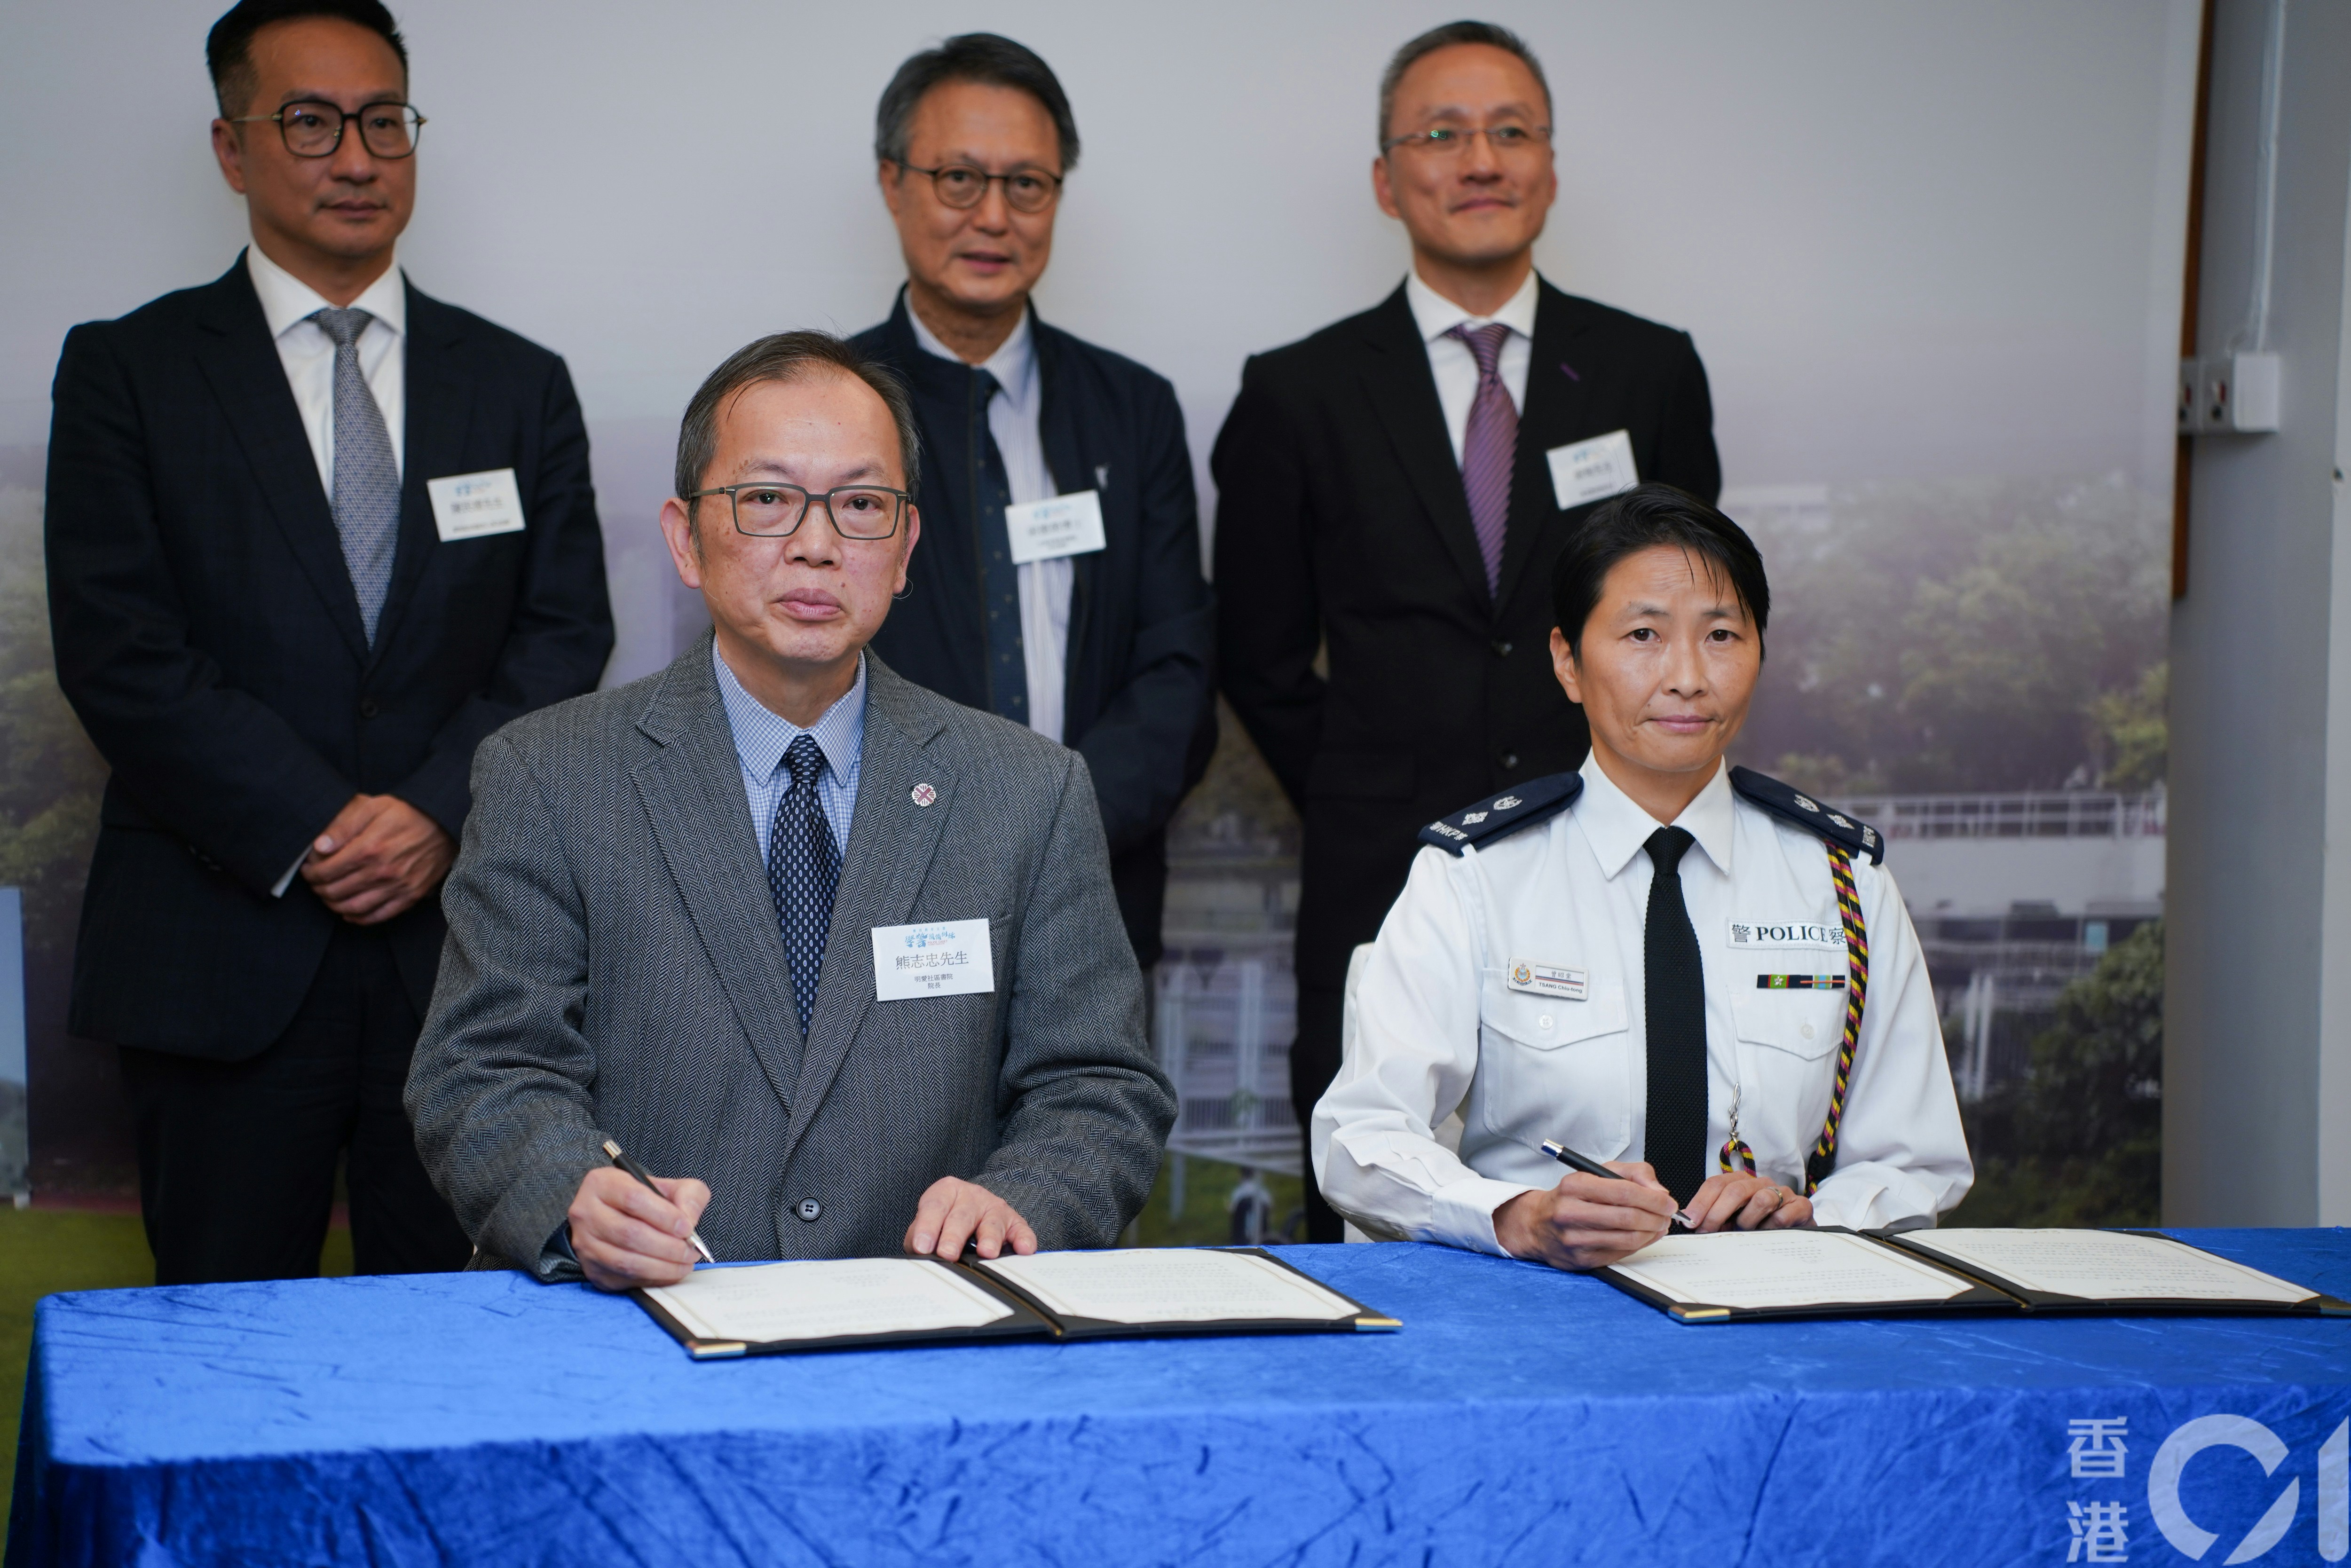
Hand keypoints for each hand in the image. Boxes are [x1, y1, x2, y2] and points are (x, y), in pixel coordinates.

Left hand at [300, 793, 455, 923]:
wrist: (444, 823)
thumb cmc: (407, 813)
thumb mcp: (374, 807)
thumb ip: (344, 826)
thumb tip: (319, 847)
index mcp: (369, 848)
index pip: (327, 871)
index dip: (311, 873)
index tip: (308, 869)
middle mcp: (381, 871)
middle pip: (336, 891)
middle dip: (318, 889)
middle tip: (315, 883)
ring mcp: (397, 886)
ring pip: (353, 907)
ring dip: (334, 905)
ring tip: (328, 896)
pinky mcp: (410, 895)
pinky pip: (378, 915)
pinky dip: (359, 918)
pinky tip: (349, 912)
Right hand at [567, 1167, 711, 1290]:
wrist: (616, 1217)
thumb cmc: (643, 1201)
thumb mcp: (668, 1186)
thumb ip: (687, 1195)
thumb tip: (688, 1221)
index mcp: (602, 1183)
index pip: (633, 1199)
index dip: (664, 1216)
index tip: (686, 1228)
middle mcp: (586, 1213)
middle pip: (629, 1233)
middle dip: (667, 1246)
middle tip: (690, 1251)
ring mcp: (585, 1244)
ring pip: (626, 1261)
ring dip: (662, 1267)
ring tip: (684, 1263)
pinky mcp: (592, 1269)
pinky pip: (624, 1279)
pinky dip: (652, 1279)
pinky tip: (669, 1272)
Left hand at [903, 1176, 1037, 1260]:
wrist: (973, 1209)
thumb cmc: (945, 1222)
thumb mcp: (927, 1224)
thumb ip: (919, 1238)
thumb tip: (918, 1256)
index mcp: (946, 1192)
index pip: (935, 1207)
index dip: (927, 1227)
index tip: (922, 1246)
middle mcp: (972, 1196)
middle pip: (962, 1216)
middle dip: (954, 1236)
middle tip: (947, 1254)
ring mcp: (995, 1208)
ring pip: (992, 1222)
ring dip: (989, 1238)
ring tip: (986, 1253)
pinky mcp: (1015, 1222)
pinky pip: (1021, 1231)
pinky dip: (1024, 1240)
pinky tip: (1023, 1250)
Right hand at [1493, 1160, 1680, 1270]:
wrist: (1537, 1225)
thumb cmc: (1572, 1196)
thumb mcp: (1598, 1172)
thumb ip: (1634, 1174)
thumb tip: (1660, 1193)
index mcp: (1574, 1185)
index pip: (1623, 1192)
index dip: (1653, 1199)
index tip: (1669, 1202)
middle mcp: (1570, 1212)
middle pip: (1628, 1217)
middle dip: (1656, 1217)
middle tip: (1667, 1215)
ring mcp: (1574, 1240)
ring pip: (1628, 1238)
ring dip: (1652, 1233)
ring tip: (1659, 1226)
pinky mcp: (1581, 1260)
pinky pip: (1621, 1253)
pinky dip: (1640, 1245)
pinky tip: (1645, 1236)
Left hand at [1681, 1172, 1814, 1232]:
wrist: (1797, 1232)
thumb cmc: (1759, 1225)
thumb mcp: (1733, 1220)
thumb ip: (1714, 1219)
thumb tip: (1690, 1223)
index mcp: (1741, 1182)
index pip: (1716, 1184)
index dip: (1701, 1202)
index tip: (1690, 1221)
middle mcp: (1760, 1183)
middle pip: (1735, 1190)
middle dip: (1717, 1213)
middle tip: (1708, 1232)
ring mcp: (1782, 1193)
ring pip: (1760, 1200)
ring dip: (1747, 1221)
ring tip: (1744, 1233)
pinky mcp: (1800, 1206)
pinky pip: (1783, 1215)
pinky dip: (1771, 1227)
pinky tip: (1767, 1234)